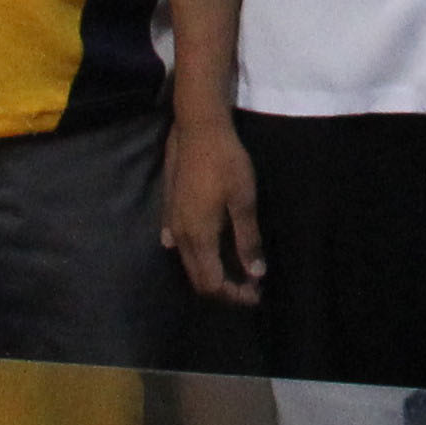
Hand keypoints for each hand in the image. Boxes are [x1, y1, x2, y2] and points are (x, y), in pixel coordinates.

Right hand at [162, 110, 263, 304]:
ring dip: (211, 272)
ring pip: (189, 263)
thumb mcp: (244, 201)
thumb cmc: (225, 163)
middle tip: (250, 287)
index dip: (234, 295)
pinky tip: (211, 249)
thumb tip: (255, 274)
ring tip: (236, 270)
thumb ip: (247, 240)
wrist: (198, 129)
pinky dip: (199, 256)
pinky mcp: (169, 211)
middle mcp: (179, 237)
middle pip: (198, 278)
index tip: (256, 293)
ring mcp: (170, 224)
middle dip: (224, 289)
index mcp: (199, 237)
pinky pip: (180, 245)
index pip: (212, 282)